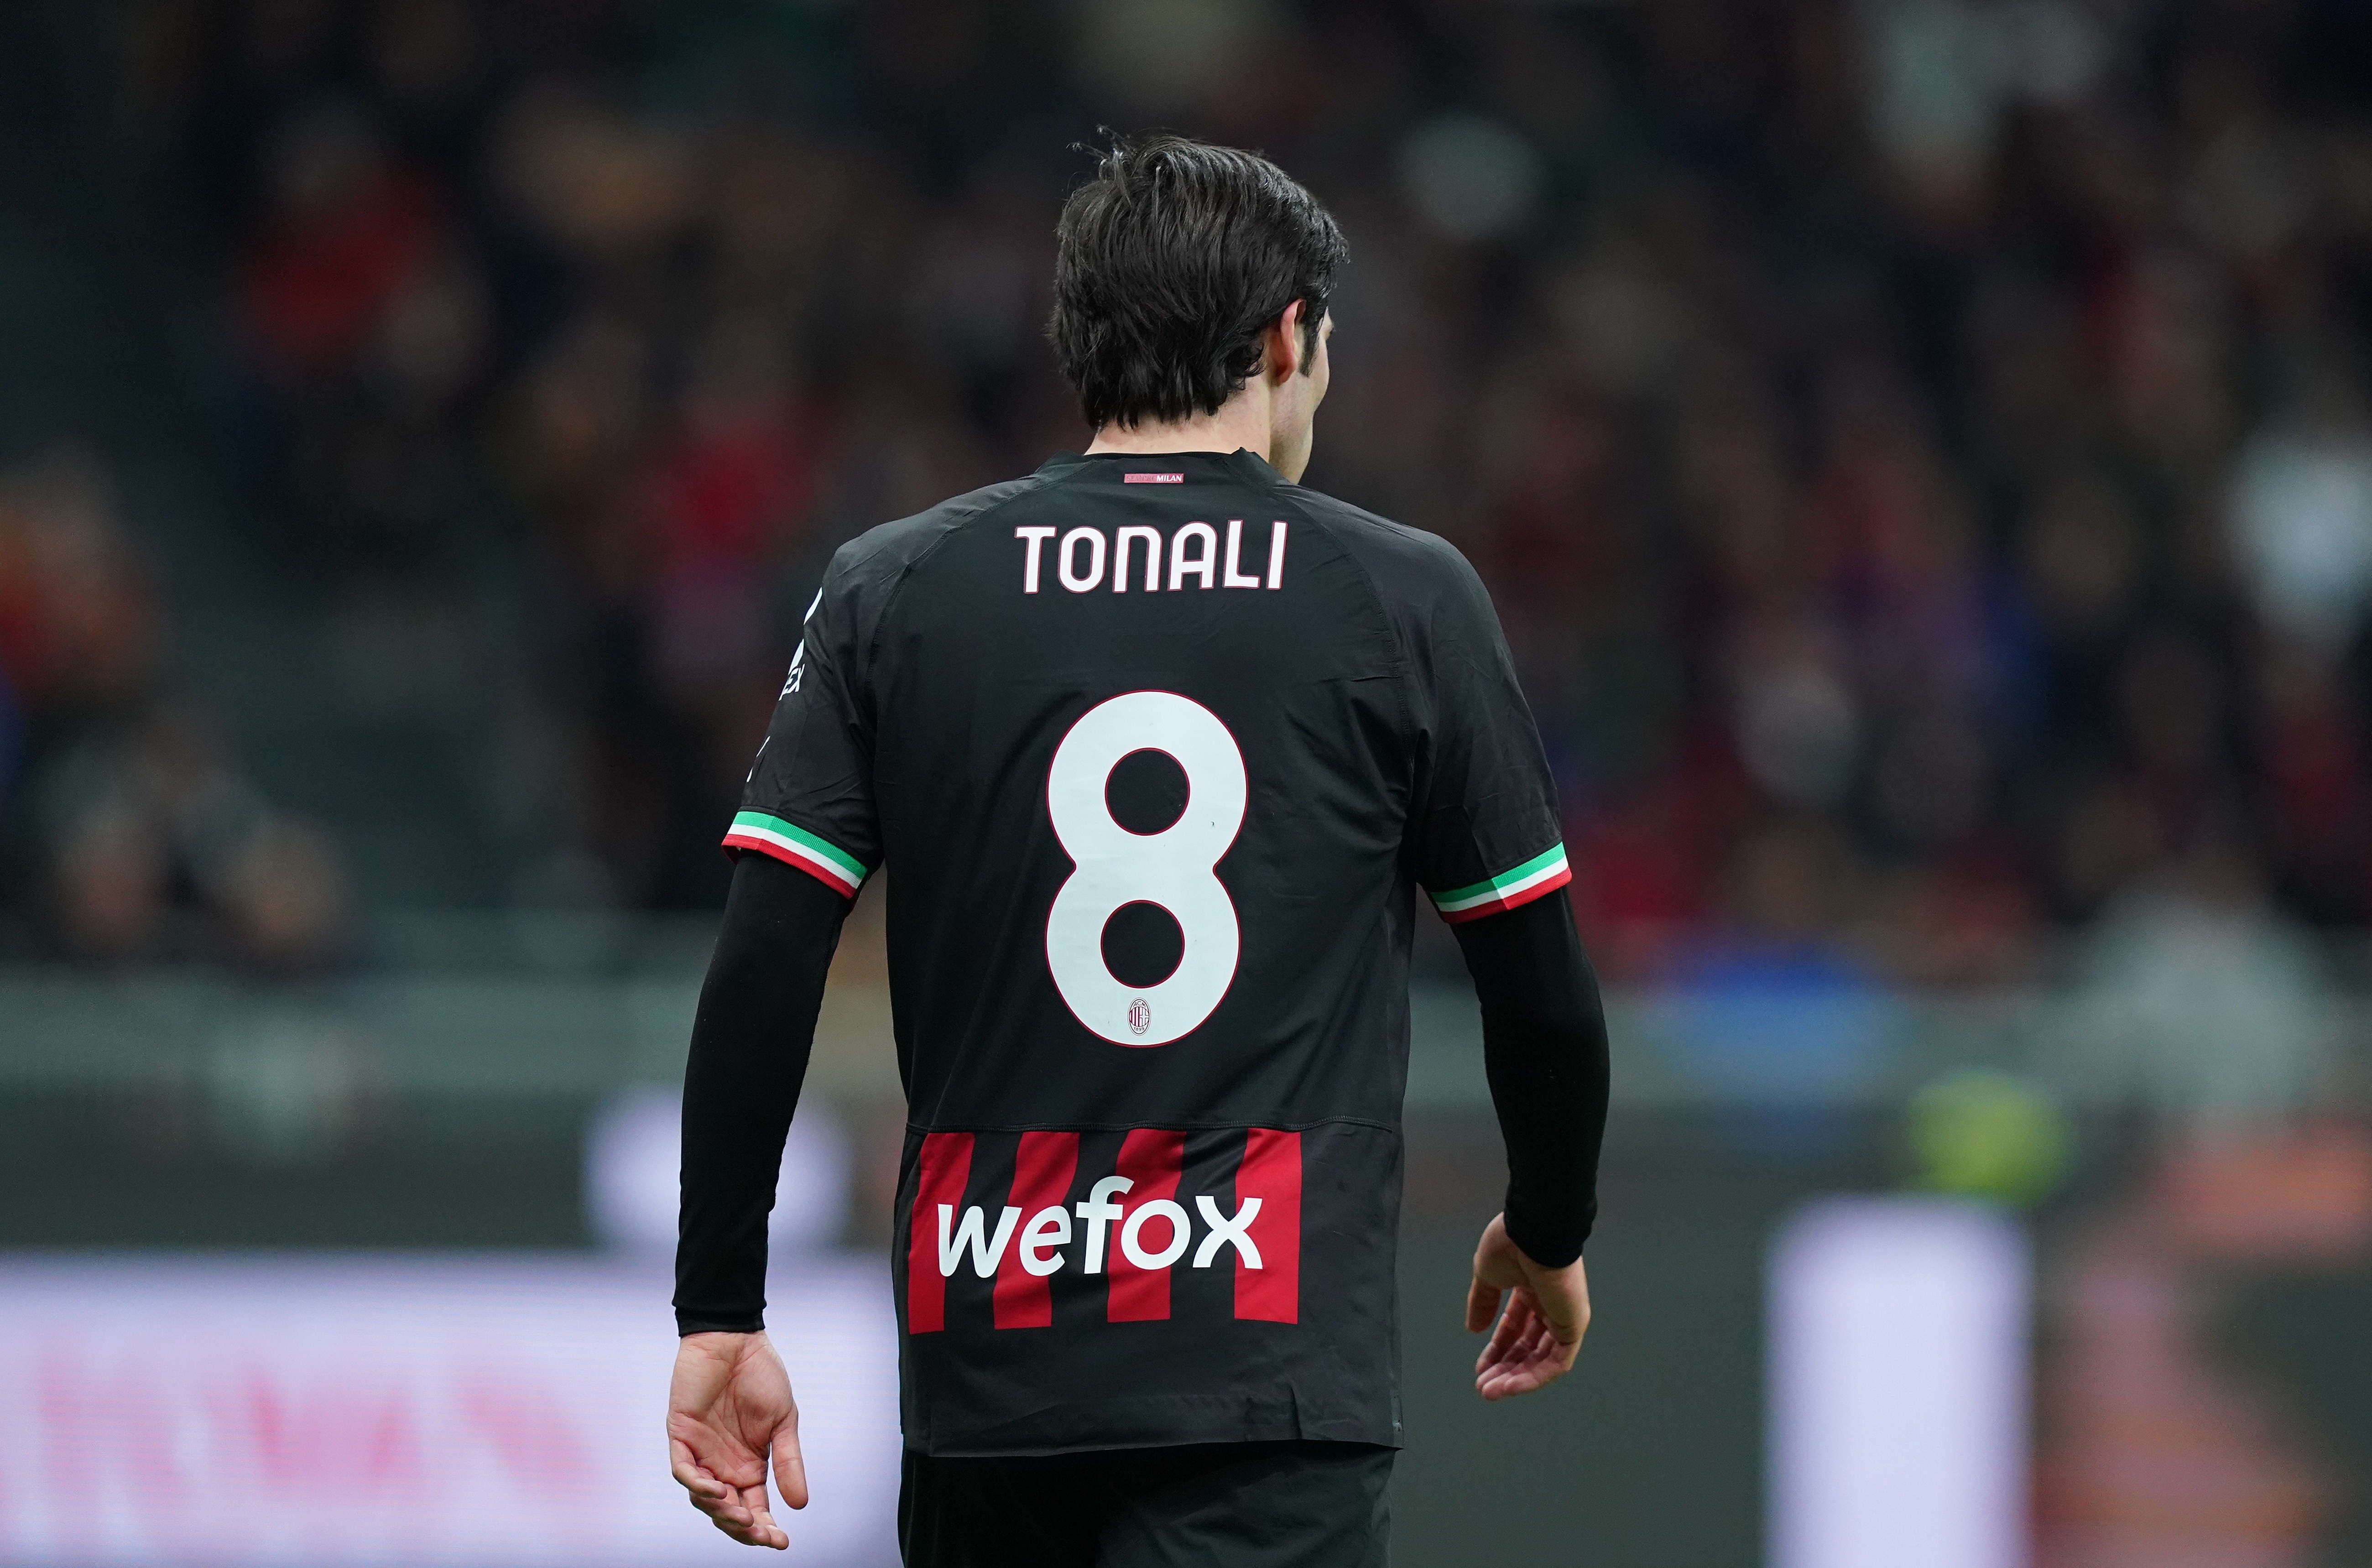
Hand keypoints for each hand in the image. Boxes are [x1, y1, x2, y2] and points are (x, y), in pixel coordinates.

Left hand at [667, 1331, 805, 1547]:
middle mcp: (724, 1464)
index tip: (782, 1542)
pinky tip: (717, 1490)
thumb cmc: (761, 1374)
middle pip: (728, 1512)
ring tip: (740, 1515)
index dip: (765, 1529)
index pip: (755, 1508)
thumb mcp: (783, 1421)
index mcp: (750, 1464)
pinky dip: (698, 1485)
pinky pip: (684, 1471)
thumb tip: (800, 1504)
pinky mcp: (682, 1436)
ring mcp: (701, 1452)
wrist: (735, 1339)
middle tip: (761, 1534)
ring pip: (703, 1499)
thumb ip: (788, 1461)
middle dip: (744, 1529)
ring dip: (721, 1512)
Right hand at [1465, 1212, 1589, 1399]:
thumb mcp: (1487, 1275)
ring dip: (1516, 1378)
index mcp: (1530, 1288)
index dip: (1497, 1349)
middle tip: (1483, 1387)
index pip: (1515, 1327)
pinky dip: (1534, 1377)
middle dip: (1504, 1368)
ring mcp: (1563, 1316)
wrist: (1534, 1232)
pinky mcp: (1573, 1326)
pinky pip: (1557, 1362)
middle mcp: (1549, 1304)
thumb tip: (1474, 1329)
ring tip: (1491, 1391)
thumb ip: (1483, 1303)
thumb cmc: (1511, 1245)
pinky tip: (1511, 1386)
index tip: (1479, 1368)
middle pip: (1527, 1346)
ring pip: (1541, 1359)